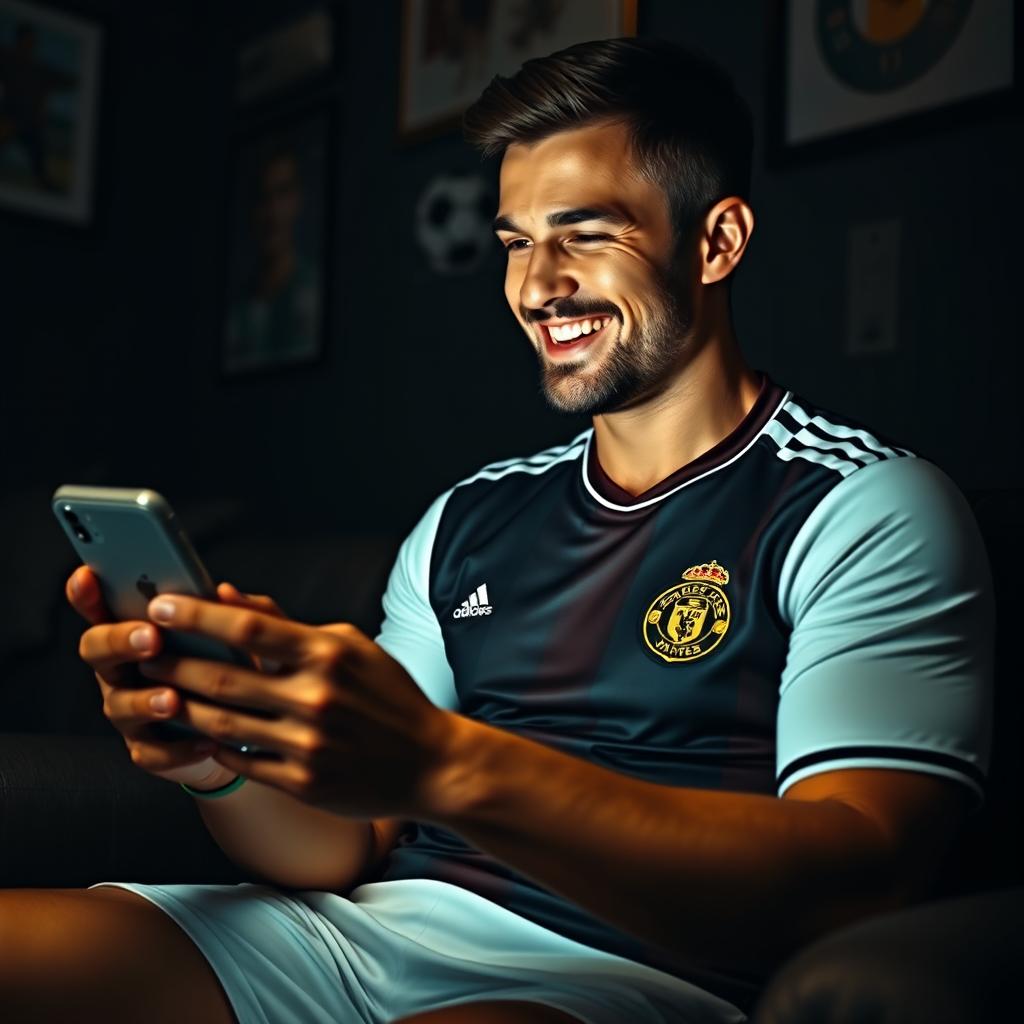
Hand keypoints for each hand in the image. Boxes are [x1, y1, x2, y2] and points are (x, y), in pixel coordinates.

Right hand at [67, 566, 274, 788]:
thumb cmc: (235, 667)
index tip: (88, 575)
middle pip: (97, 649)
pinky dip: (179, 748)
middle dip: (120, 641)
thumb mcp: (242, 636)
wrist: (249, 727)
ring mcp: (130, 710)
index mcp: (138, 631)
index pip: (101, 607)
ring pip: (119, 704)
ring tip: (173, 699)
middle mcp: (123, 669)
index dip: (87, 593)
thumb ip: (235, 612)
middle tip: (151, 638)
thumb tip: (225, 591)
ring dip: (145, 700)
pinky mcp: (148, 748)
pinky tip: (206, 740)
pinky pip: (153, 752)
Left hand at [134, 593, 457, 818]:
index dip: (197, 615)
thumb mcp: (350, 645)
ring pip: (222, 722)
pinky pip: (242, 761)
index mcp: (328, 654)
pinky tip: (200, 732)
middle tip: (143, 652)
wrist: (430, 761)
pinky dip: (214, 746)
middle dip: (173, 662)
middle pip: (222, 676)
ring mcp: (308, 743)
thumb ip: (287, 622)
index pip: (248, 626)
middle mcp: (316, 697)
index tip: (161, 605)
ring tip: (159, 692)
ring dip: (182, 706)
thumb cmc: (388, 696)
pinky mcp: (304, 783)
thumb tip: (228, 596)